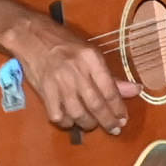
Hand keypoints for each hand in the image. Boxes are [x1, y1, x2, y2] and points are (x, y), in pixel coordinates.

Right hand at [16, 14, 136, 135]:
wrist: (31, 36)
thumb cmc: (65, 43)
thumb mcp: (91, 53)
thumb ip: (110, 75)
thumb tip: (134, 90)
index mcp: (91, 59)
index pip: (110, 90)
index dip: (118, 108)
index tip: (124, 119)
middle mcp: (77, 72)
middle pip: (96, 105)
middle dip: (108, 121)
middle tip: (114, 129)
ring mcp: (59, 83)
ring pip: (78, 113)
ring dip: (89, 124)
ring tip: (93, 124)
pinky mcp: (44, 92)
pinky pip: (58, 116)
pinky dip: (66, 122)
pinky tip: (71, 121)